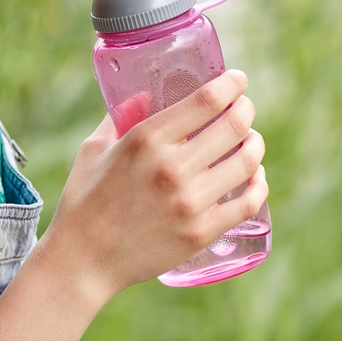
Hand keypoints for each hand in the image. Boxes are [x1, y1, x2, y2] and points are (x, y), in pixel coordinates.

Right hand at [38, 70, 266, 306]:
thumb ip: (119, 118)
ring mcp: (190, 202)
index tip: (237, 80)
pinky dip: (259, 185)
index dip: (232, 84)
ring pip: (247, 161)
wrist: (82, 261)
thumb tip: (144, 96)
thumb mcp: (94, 149)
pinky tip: (255, 177)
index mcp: (146, 139)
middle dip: (246, 109)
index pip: (207, 100)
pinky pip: (248, 202)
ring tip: (250, 141)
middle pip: (235, 126)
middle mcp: (172, 167)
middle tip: (245, 109)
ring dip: (255, 145)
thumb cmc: (83, 201)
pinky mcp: (200, 232)